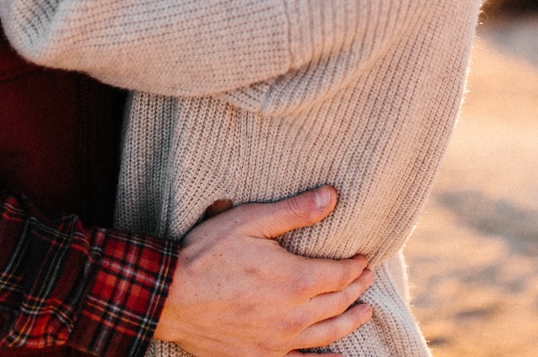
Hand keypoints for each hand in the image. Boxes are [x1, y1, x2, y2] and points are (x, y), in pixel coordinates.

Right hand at [154, 186, 374, 356]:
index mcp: (296, 280)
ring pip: (328, 333)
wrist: (170, 297)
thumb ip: (295, 211)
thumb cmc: (207, 254)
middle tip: (367, 278)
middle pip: (339, 303)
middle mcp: (294, 315)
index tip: (363, 257)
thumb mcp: (251, 221)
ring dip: (351, 320)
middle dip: (357, 288)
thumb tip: (332, 196)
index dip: (356, 266)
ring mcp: (279, 340)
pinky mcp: (262, 356)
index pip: (341, 274)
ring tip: (365, 310)